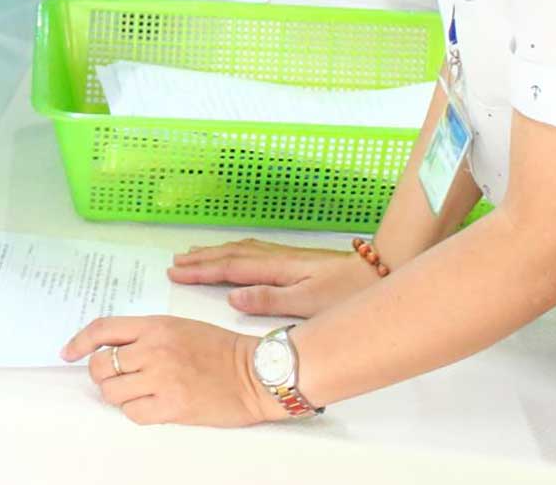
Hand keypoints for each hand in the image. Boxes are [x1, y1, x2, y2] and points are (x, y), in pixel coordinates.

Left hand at [61, 317, 281, 426]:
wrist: (255, 373)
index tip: (68, 353)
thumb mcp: (179, 327)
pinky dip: (136, 412)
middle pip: (101, 365)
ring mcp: (162, 378)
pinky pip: (133, 413)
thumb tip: (114, 350)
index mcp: (155, 326)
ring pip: (113, 392)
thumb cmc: (220, 350)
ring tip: (138, 393)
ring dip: (119, 395)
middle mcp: (154, 349)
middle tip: (116, 379)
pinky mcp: (172, 406)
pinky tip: (152, 405)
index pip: (103, 329)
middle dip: (102, 375)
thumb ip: (146, 335)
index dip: (79, 342)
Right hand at [168, 238, 378, 317]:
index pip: (229, 268)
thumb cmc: (348, 293)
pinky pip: (252, 252)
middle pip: (230, 255)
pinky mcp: (295, 260)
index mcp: (276, 268)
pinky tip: (234, 255)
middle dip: (201, 259)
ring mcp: (285, 257)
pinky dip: (234, 252)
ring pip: (241, 251)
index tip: (175, 272)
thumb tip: (232, 296)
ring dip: (215, 253)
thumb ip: (270, 299)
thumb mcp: (309, 303)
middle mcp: (277, 258)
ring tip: (194, 254)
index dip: (200, 270)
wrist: (380, 272)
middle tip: (175, 263)